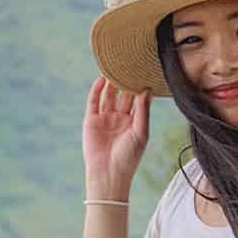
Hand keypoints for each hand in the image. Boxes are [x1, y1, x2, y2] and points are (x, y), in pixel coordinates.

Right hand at [83, 77, 149, 197]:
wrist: (109, 173)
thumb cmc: (129, 157)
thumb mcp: (141, 132)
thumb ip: (143, 111)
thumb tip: (146, 91)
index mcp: (133, 122)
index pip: (137, 100)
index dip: (139, 87)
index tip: (145, 71)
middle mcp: (119, 119)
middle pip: (122, 95)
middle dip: (125, 81)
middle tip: (130, 64)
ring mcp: (104, 119)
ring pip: (108, 96)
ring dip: (111, 83)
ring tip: (115, 66)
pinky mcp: (91, 121)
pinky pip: (93, 102)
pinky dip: (96, 90)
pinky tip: (102, 79)